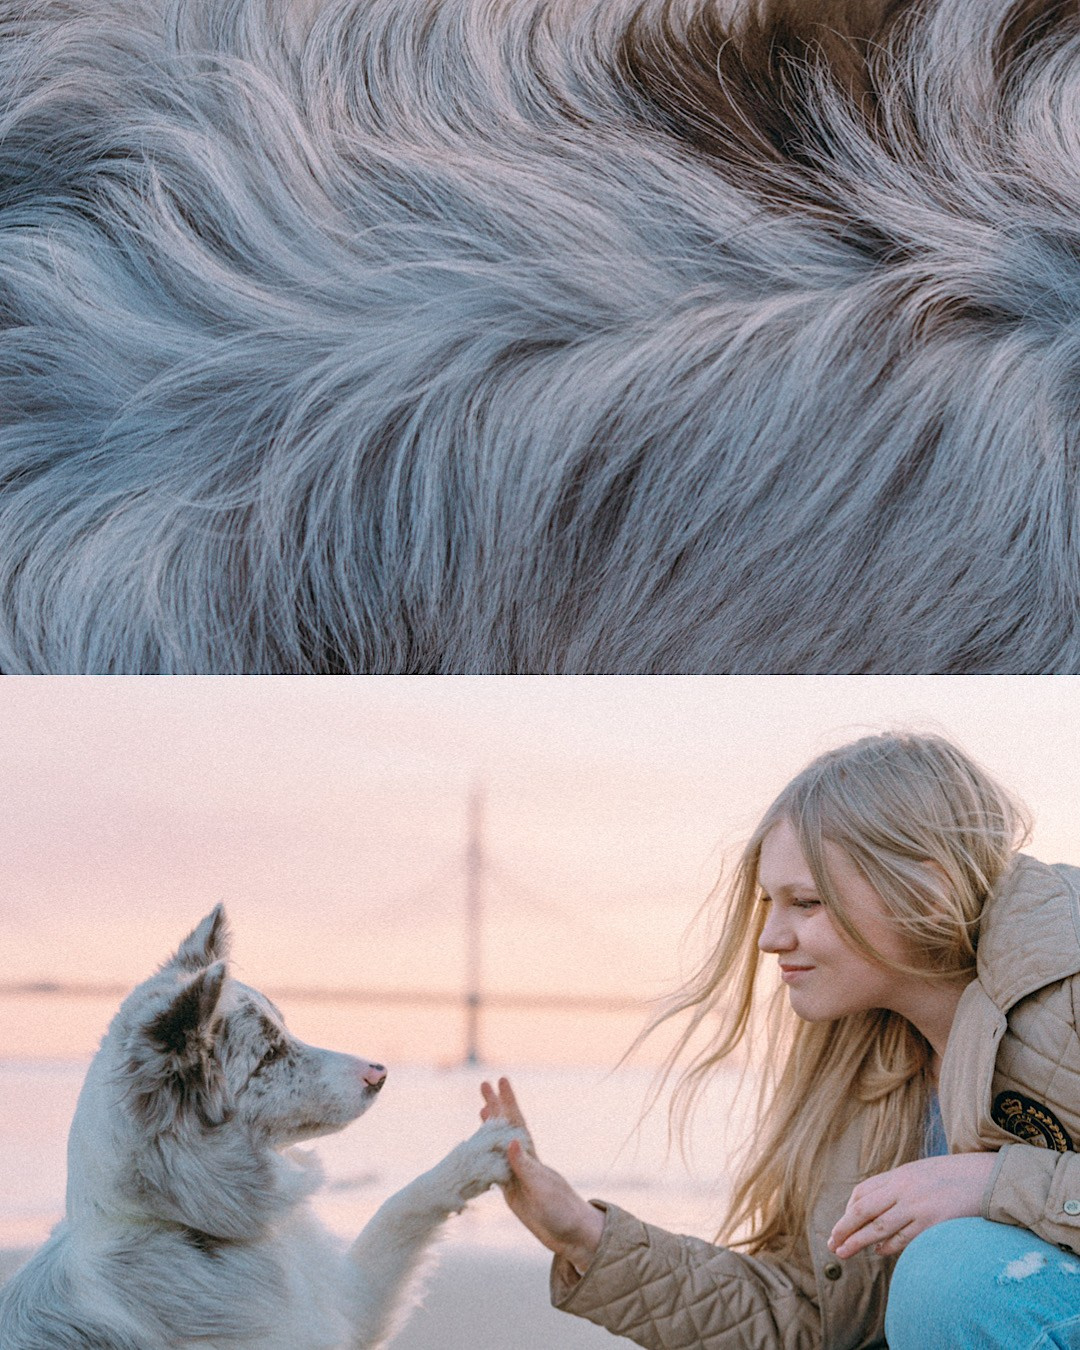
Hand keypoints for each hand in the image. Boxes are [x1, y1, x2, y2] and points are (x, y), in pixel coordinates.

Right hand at [480, 1077, 604, 1271]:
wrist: (571, 1237)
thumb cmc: (561, 1211)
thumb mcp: (541, 1189)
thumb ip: (525, 1167)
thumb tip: (511, 1141)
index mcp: (532, 1157)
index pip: (517, 1124)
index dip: (508, 1102)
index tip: (501, 1080)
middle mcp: (523, 1161)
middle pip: (506, 1128)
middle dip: (496, 1106)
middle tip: (484, 1083)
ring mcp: (517, 1175)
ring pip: (498, 1146)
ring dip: (489, 1128)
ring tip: (482, 1108)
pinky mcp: (512, 1191)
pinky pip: (494, 1167)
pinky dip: (485, 1156)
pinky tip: (479, 1150)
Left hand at [828, 1152, 996, 1258]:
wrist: (986, 1176)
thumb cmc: (954, 1176)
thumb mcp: (921, 1173)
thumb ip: (900, 1188)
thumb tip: (879, 1209)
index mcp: (899, 1174)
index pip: (862, 1192)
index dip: (848, 1210)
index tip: (842, 1226)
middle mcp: (903, 1189)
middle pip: (863, 1210)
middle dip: (844, 1228)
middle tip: (832, 1244)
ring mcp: (917, 1206)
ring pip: (877, 1227)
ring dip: (857, 1242)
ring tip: (844, 1253)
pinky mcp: (932, 1222)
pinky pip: (903, 1238)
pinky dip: (887, 1247)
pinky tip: (879, 1252)